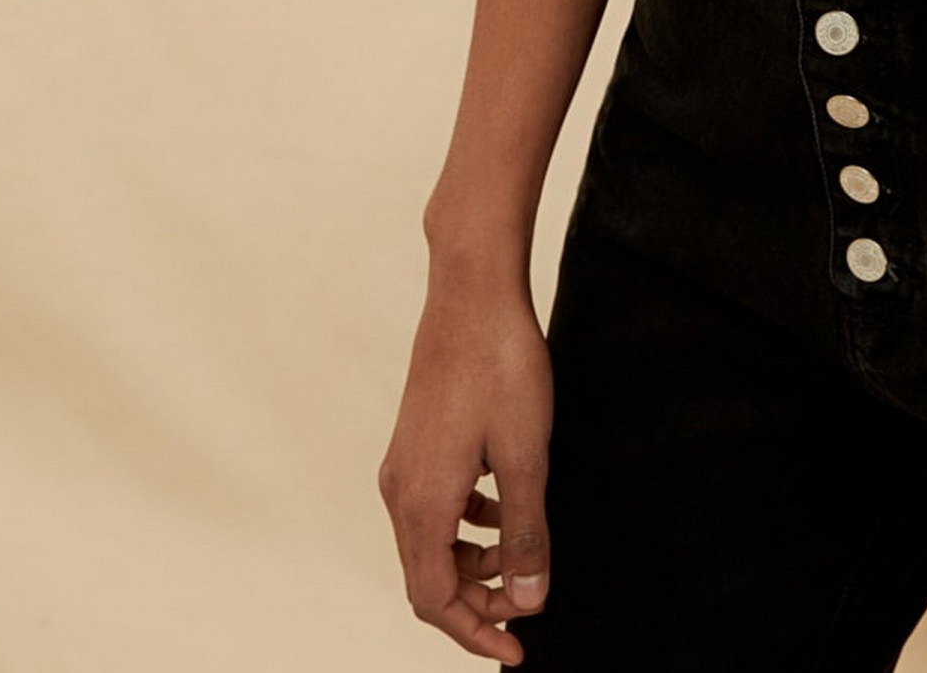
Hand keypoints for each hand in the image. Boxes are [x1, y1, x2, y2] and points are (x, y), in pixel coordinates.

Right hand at [378, 271, 555, 662]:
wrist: (472, 289)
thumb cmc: (500, 365)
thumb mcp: (526, 456)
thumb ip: (525, 535)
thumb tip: (527, 601)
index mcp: (421, 503)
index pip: (433, 601)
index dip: (475, 632)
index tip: (517, 650)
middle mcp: (400, 489)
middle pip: (428, 577)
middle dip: (476, 601)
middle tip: (526, 606)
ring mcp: (404, 462)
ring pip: (431, 541)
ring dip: (473, 561)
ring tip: (522, 556)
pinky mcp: (416, 439)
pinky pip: (434, 505)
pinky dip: (466, 523)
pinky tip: (503, 508)